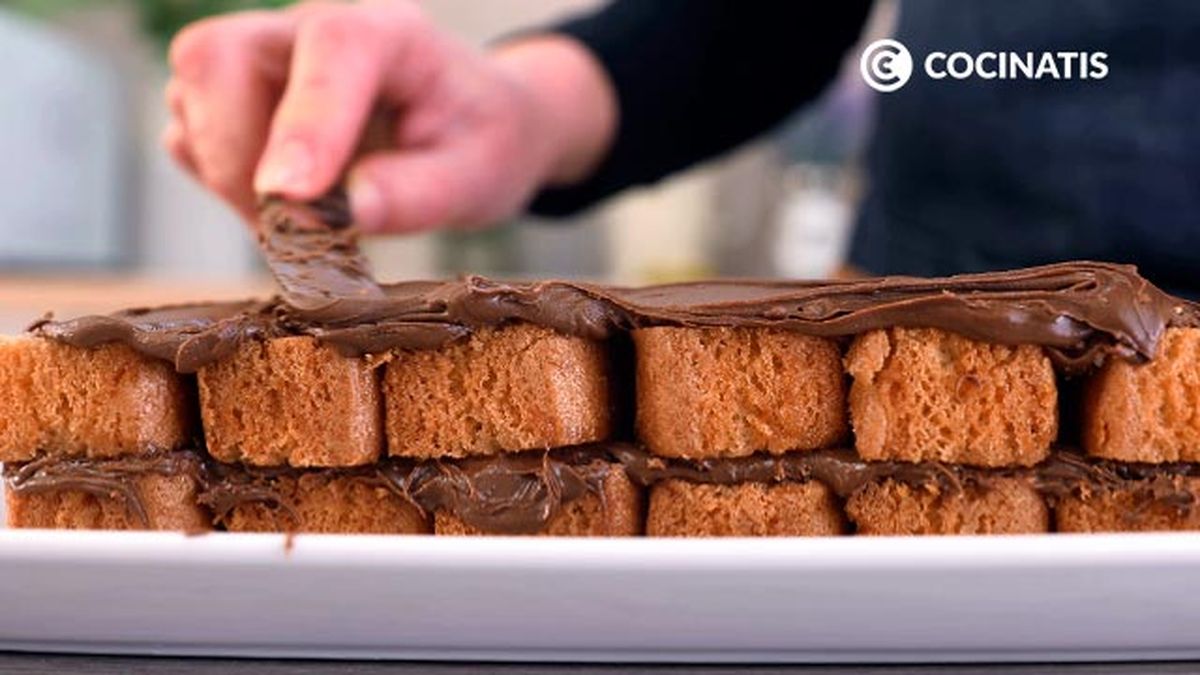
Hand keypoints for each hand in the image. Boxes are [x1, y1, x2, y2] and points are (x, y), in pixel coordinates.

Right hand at [164, 0, 614, 232]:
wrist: (472, 128)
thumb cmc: (478, 143)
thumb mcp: (476, 177)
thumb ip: (416, 193)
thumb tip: (342, 212)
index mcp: (386, 31)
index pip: (329, 49)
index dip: (303, 124)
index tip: (290, 200)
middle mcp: (310, 27)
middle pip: (219, 56)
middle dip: (238, 155)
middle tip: (293, 229)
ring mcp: (264, 56)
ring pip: (193, 93)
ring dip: (227, 175)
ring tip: (300, 223)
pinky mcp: (235, 96)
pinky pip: (191, 132)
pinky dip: (221, 181)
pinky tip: (283, 208)